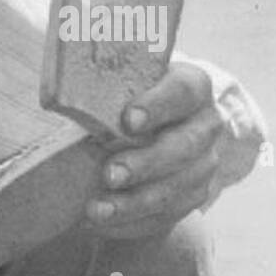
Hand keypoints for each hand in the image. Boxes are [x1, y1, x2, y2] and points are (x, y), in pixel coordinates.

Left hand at [84, 63, 225, 240]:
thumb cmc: (133, 89)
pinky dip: (132, 222)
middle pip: (185, 147)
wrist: (165, 120)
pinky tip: (101, 223)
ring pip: (177, 189)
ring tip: (96, 210)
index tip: (128, 119)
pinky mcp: (194, 196)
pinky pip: (167, 216)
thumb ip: (107, 70)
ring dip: (135, 203)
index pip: (182, 91)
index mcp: (193, 86)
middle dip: (146, 163)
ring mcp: (205, 165)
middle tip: (110, 174)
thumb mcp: (127, 73)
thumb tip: (67, 52)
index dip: (158, 104)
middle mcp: (207, 125)